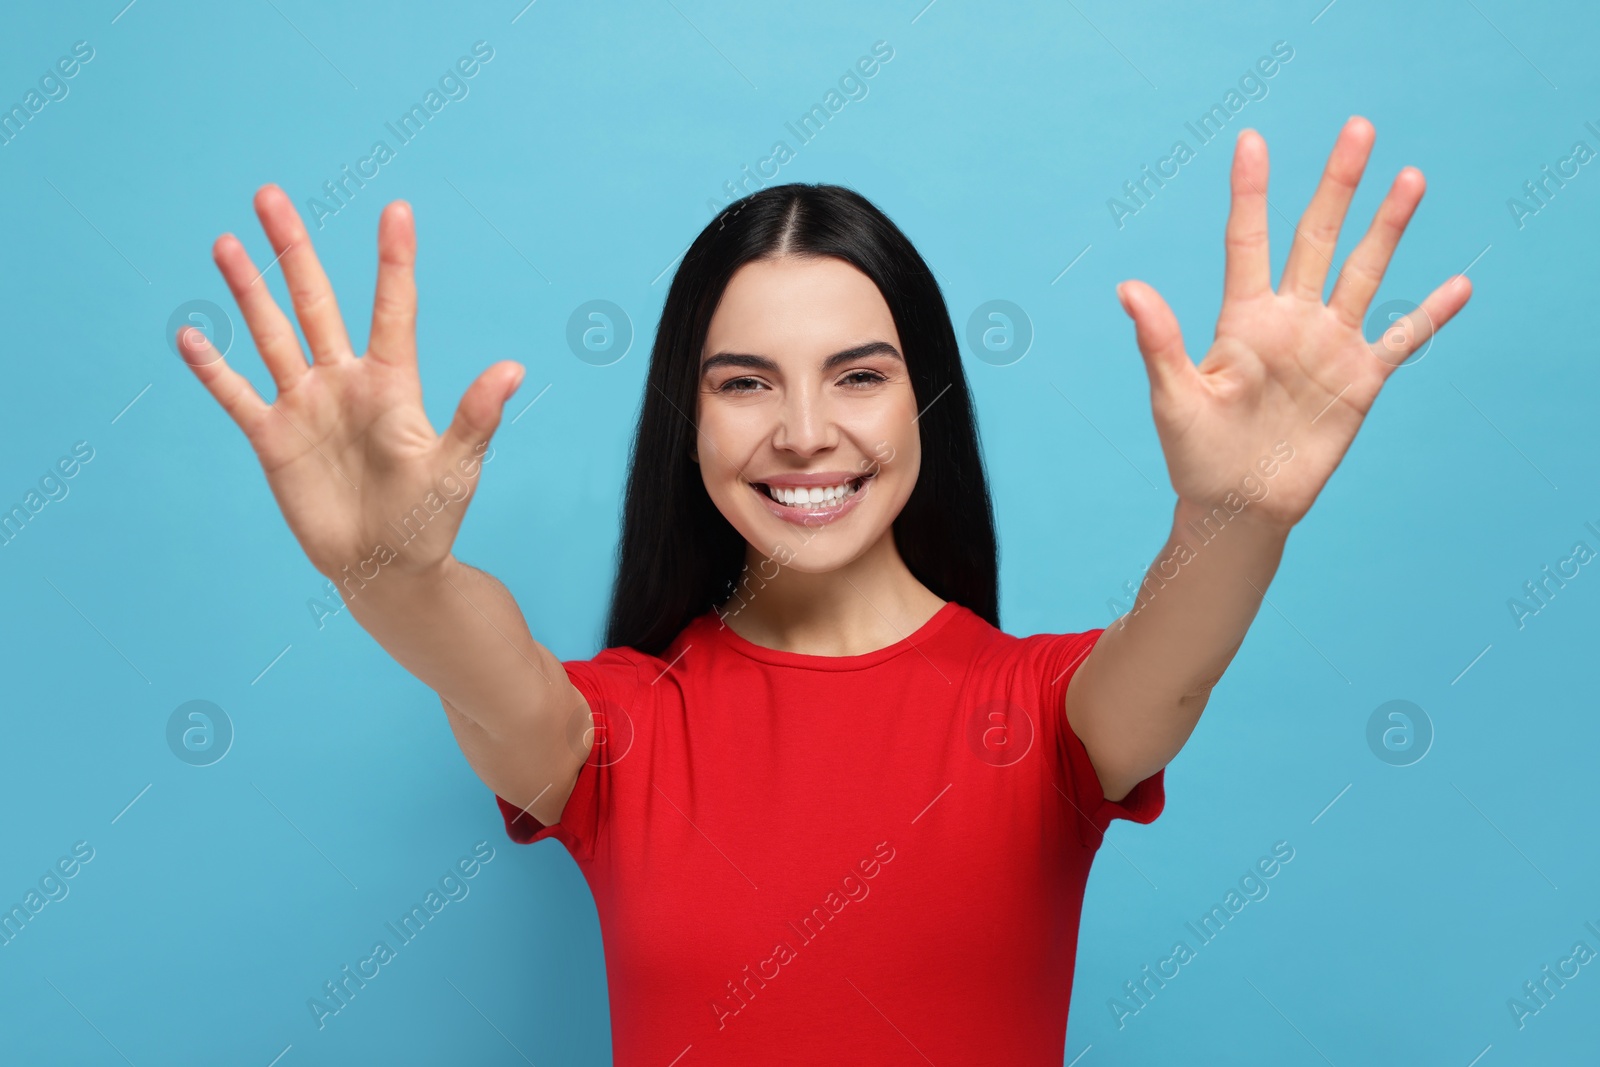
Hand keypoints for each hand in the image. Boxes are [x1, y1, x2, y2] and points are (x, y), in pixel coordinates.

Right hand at [179, 186, 525, 581]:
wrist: (387, 567)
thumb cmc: (430, 517)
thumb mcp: (458, 465)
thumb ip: (477, 416)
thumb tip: (514, 368)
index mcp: (392, 383)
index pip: (392, 309)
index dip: (393, 261)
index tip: (397, 209)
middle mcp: (344, 382)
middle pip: (314, 302)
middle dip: (292, 250)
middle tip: (270, 194)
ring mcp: (305, 406)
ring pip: (271, 334)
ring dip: (248, 290)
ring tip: (228, 242)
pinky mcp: (273, 439)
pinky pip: (236, 395)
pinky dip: (214, 368)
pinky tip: (192, 334)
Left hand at [1116, 116, 1471, 531]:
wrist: (1237, 506)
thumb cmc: (1194, 453)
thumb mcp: (1173, 397)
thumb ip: (1159, 342)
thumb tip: (1127, 288)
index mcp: (1243, 319)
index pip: (1248, 239)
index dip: (1250, 191)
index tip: (1250, 140)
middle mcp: (1290, 321)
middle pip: (1318, 237)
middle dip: (1338, 184)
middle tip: (1359, 128)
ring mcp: (1328, 347)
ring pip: (1363, 271)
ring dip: (1387, 227)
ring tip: (1410, 177)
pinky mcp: (1359, 380)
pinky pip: (1402, 338)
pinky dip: (1432, 314)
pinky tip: (1459, 284)